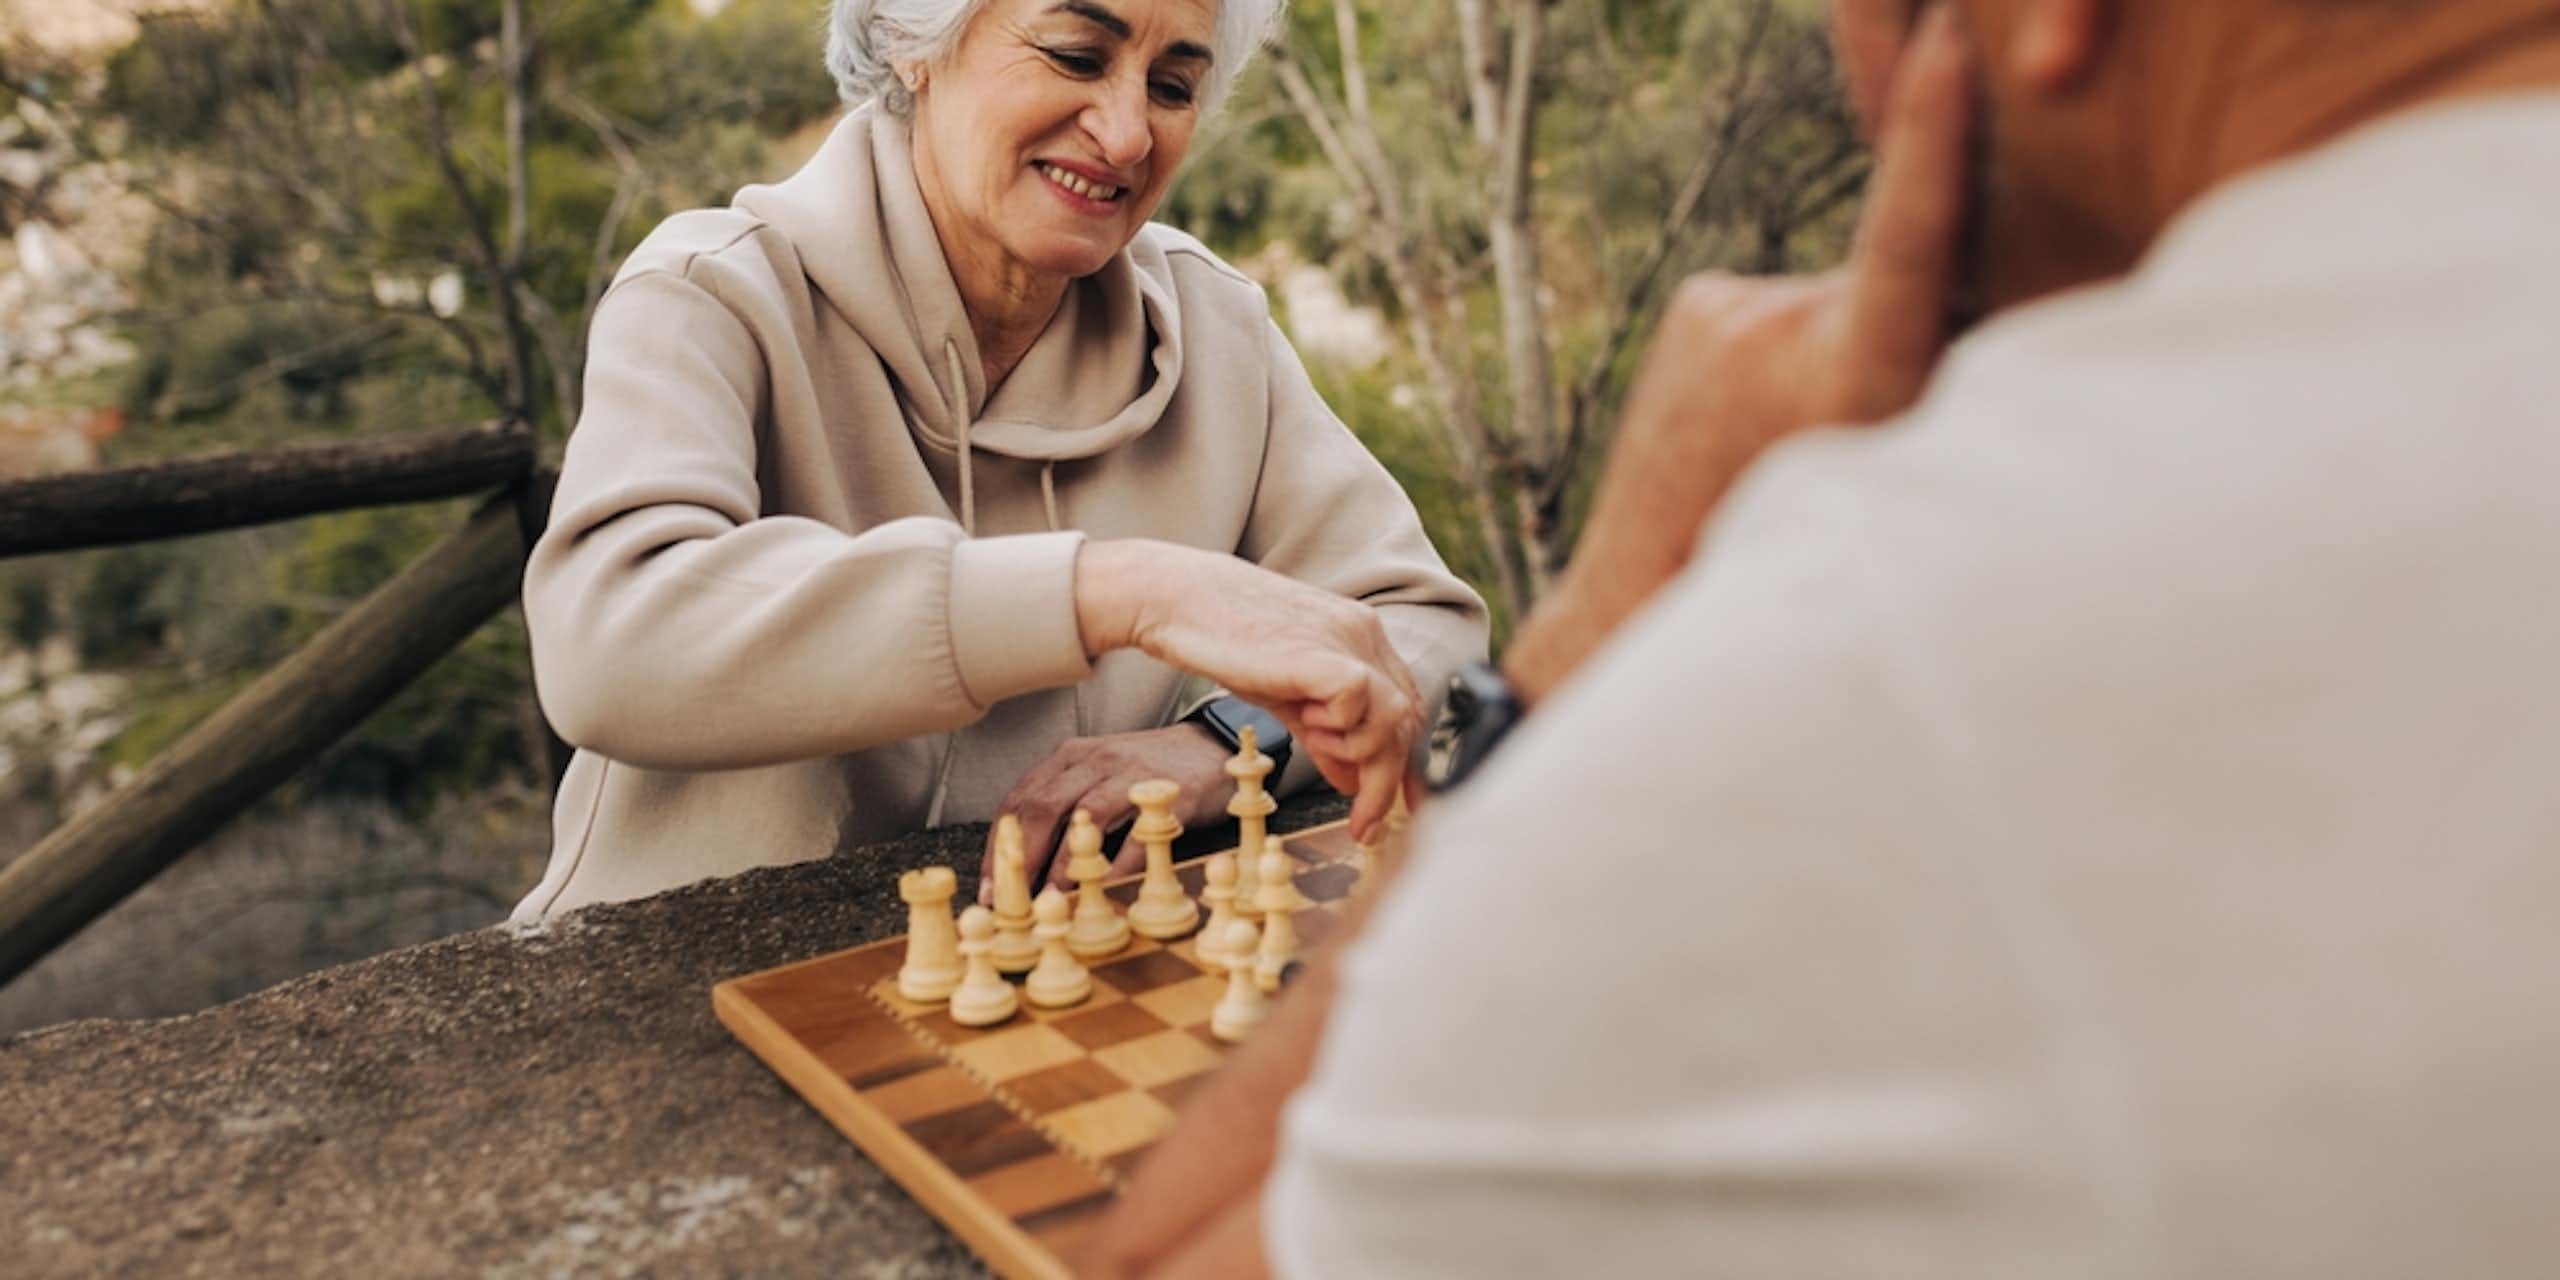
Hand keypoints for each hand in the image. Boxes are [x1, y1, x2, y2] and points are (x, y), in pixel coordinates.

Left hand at [979, 724, 1235, 900]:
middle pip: (1043, 807)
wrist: (1210, 748)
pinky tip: (1104, 893)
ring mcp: (1132, 773)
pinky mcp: (1170, 794)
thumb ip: (1062, 809)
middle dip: (1021, 858)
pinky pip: (1137, 836)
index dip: (999, 847)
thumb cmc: (1145, 773)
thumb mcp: (1095, 779)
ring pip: (1085, 818)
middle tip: (1013, 902)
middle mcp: (1094, 760)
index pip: (1019, 800)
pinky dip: (1117, 868)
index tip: (990, 889)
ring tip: (1052, 902)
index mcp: (1070, 757)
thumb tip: (1022, 865)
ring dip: (1064, 865)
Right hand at [1076, 541, 1423, 841]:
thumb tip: (1351, 779)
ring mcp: (1347, 640)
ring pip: (1395, 718)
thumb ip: (1323, 735)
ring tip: (1315, 743)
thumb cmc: (1224, 640)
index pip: (1408, 705)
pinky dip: (1340, 729)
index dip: (1407, 760)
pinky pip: (1360, 704)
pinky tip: (1307, 723)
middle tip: (1364, 822)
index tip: (1397, 802)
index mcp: (1360, 636)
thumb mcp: (1285, 696)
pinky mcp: (1323, 654)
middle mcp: (1364, 634)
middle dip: (1390, 781)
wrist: (1177, 600)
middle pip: (1408, 719)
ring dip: (1361, 753)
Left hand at [1503, 5, 1972, 704]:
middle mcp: (1782, 325)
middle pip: (1893, 281)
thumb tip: (1952, 287)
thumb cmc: (1786, 548)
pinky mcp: (1699, 301)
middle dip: (1902, 323)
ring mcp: (1728, 306)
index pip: (1908, 231)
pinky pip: (1779, 301)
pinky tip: (1746, 414)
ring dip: (1833, 343)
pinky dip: (1785, 342)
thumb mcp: (1889, 477)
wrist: (1639, 590)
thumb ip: (1930, 375)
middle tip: (1851, 423)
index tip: (1950, 46)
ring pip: (1832, 294)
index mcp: (1848, 373)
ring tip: (1786, 434)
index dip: (1934, 134)